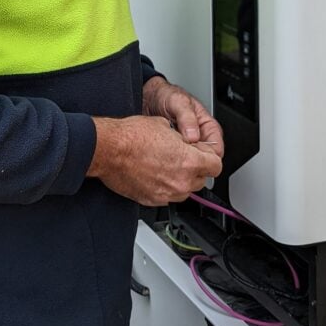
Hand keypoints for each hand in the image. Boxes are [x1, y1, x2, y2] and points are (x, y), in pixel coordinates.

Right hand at [87, 114, 221, 205]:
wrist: (109, 149)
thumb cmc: (133, 136)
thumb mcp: (166, 126)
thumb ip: (183, 139)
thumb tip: (186, 141)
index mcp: (189, 162)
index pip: (216, 166)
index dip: (209, 156)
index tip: (203, 152)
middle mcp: (180, 182)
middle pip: (202, 179)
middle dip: (196, 168)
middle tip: (184, 155)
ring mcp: (166, 194)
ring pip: (185, 190)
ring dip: (182, 179)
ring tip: (168, 164)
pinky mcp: (151, 200)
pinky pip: (167, 195)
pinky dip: (165, 186)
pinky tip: (155, 172)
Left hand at [142, 78, 223, 157]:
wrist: (148, 98)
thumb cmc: (167, 96)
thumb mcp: (178, 102)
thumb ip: (187, 117)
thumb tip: (194, 136)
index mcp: (207, 126)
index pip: (217, 148)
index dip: (209, 157)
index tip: (196, 159)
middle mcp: (199, 137)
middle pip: (204, 159)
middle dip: (194, 162)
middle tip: (181, 158)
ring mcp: (186, 145)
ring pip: (190, 162)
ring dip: (181, 162)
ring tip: (169, 155)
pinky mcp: (174, 151)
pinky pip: (176, 162)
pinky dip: (171, 161)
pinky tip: (163, 156)